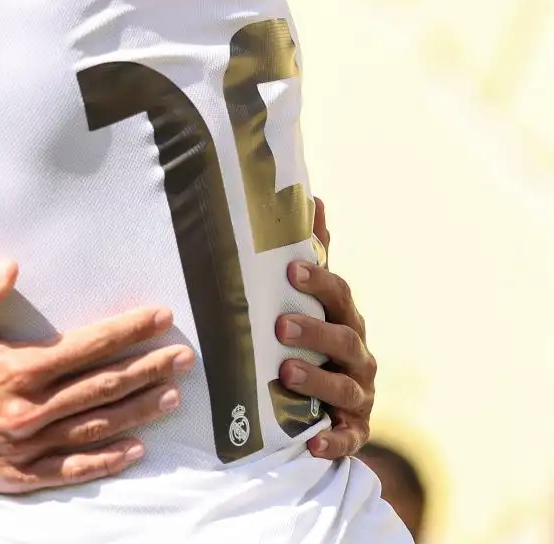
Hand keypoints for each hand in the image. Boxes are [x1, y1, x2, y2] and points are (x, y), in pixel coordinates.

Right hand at [0, 262, 191, 492]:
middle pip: (102, 386)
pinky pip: (74, 468)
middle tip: (183, 357)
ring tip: (171, 396)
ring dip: (139, 410)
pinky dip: (108, 459)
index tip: (160, 318)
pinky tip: (136, 448)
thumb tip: (12, 268)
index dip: (127, 331)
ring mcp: (28, 445)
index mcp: (15, 369)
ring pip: (97, 426)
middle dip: (148, 368)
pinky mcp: (21, 473)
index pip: (86, 347)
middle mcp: (29, 409)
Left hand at [276, 201, 376, 459]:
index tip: (292, 268)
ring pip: (345, 386)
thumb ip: (314, 253)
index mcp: (346, 320)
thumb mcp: (313, 300)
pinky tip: (312, 441)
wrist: (330, 403)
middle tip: (280, 325)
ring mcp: (358, 395)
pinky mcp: (352, 431)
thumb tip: (313, 196)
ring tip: (284, 371)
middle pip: (344, 339)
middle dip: (314, 330)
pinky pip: (346, 438)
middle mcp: (358, 356)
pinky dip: (332, 440)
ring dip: (317, 378)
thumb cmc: (315, 340)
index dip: (320, 280)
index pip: (339, 296)